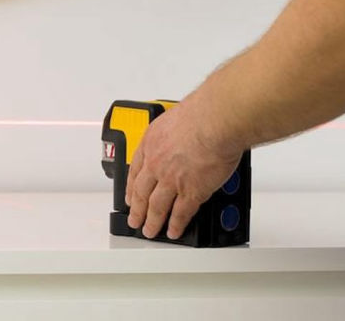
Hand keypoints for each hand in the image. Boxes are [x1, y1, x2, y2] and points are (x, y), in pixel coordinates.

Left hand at [125, 94, 243, 239]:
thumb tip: (181, 135)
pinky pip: (180, 213)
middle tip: (134, 219)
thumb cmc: (201, 113)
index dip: (131, 187)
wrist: (215, 121)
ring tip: (150, 230)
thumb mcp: (174, 118)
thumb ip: (173, 133)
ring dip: (152, 221)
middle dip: (137, 209)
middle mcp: (157, 163)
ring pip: (157, 206)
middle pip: (142, 192)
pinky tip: (174, 231)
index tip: (130, 196)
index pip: (135, 170)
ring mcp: (172, 180)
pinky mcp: (191, 192)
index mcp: (151, 144)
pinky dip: (176, 225)